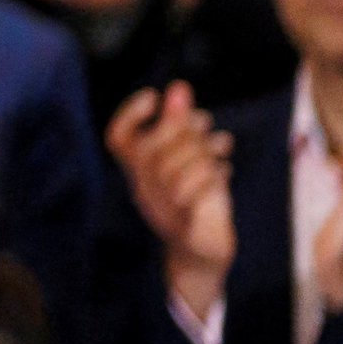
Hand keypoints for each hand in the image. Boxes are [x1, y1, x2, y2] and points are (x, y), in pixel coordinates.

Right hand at [106, 84, 237, 325]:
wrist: (203, 256)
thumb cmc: (196, 200)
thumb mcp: (189, 158)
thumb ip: (180, 125)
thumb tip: (179, 87)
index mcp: (139, 173)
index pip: (118, 139)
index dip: (130, 114)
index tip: (153, 97)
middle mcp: (143, 191)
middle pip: (151, 151)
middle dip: (180, 129)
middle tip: (205, 120)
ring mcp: (162, 210)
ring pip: (173, 172)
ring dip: (201, 152)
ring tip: (221, 143)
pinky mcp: (185, 228)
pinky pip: (193, 197)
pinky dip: (211, 177)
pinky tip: (224, 170)